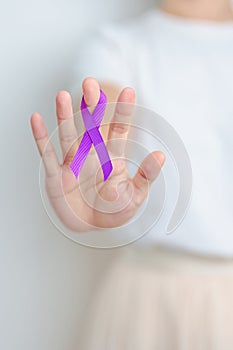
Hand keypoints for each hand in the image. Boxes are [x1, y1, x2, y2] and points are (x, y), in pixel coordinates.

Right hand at [30, 78, 164, 231]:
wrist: (92, 226)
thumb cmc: (115, 210)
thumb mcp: (135, 195)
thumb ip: (145, 175)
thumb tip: (160, 155)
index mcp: (113, 156)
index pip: (119, 130)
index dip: (124, 112)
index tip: (129, 92)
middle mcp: (92, 154)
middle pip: (91, 125)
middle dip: (91, 106)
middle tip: (90, 84)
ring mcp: (73, 162)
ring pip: (68, 134)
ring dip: (64, 116)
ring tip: (62, 96)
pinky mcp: (57, 174)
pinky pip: (47, 154)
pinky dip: (41, 137)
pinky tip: (36, 119)